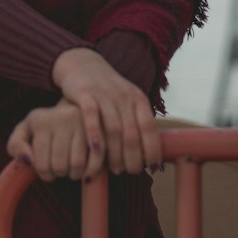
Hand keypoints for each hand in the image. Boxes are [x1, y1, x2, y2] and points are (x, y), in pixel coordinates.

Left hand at [7, 100, 92, 182]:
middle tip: (59, 169)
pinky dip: (89, 172)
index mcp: (39, 119)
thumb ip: (15, 145)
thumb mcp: (25, 131)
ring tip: (70, 169)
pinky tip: (85, 172)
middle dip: (58, 174)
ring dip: (74, 174)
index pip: (40, 164)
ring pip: (77, 165)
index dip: (44, 173)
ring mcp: (80, 122)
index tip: (46, 169)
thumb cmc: (45, 127)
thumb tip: (29, 160)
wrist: (73, 107)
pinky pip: (95, 160)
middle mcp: (60, 117)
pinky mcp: (97, 128)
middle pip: (59, 166)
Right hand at [50, 47, 161, 175]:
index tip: (154, 167)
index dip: (153, 149)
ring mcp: (104, 95)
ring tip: (115, 169)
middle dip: (133, 157)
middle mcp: (123, 96)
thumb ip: (137, 123)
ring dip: (115, 153)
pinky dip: (95, 134)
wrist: (84, 65)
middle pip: (132, 133)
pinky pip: (91, 117)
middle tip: (131, 172)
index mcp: (138, 99)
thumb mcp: (128, 102)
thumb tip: (150, 155)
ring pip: (113, 128)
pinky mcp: (85, 94)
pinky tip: (96, 150)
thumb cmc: (108, 92)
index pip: (150, 128)